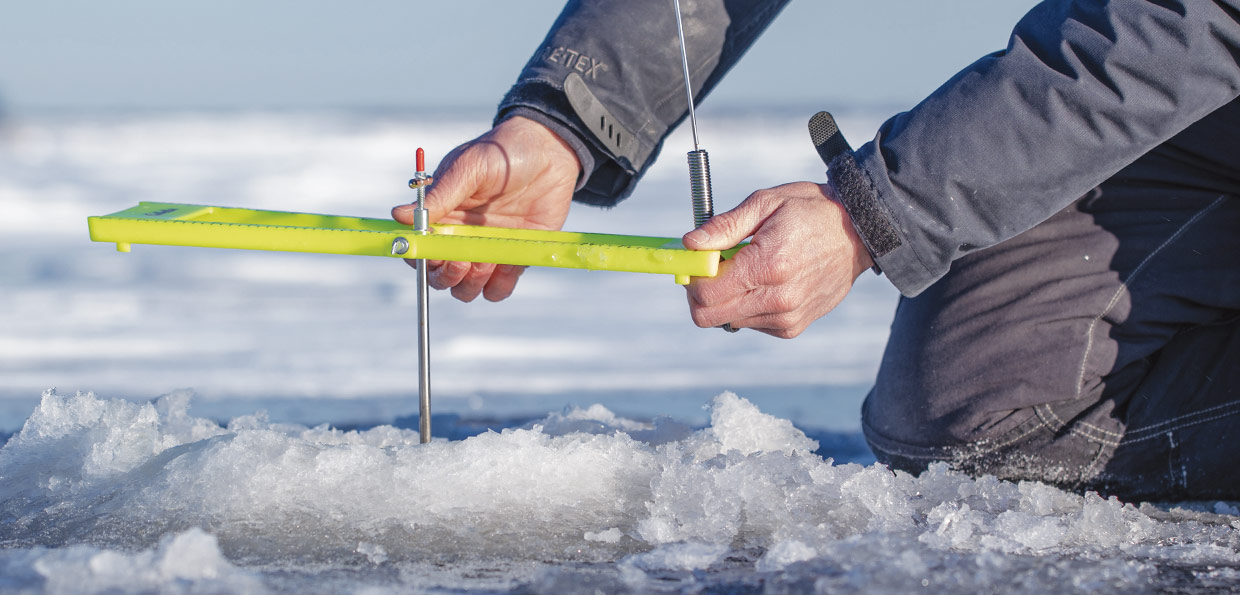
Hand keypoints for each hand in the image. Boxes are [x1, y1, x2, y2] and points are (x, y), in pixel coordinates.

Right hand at [392, 116, 580, 301]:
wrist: (549, 151)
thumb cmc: (501, 151)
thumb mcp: (469, 167)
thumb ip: (440, 195)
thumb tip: (398, 215)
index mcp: (443, 216)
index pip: (419, 249)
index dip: (419, 258)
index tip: (430, 253)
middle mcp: (460, 237)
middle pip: (438, 276)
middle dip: (445, 276)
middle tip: (460, 261)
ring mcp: (486, 250)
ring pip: (466, 289)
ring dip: (470, 283)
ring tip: (485, 259)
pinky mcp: (514, 258)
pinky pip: (498, 289)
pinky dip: (499, 286)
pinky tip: (508, 264)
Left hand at [682, 182, 873, 338]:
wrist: (860, 232)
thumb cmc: (811, 211)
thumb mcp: (766, 202)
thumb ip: (724, 227)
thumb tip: (690, 245)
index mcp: (768, 266)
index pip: (706, 293)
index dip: (692, 277)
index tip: (697, 260)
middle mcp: (778, 299)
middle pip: (709, 316)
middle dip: (701, 292)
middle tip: (714, 267)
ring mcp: (786, 318)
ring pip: (728, 321)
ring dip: (727, 297)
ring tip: (751, 267)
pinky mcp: (792, 328)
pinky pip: (750, 323)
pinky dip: (747, 305)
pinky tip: (767, 281)